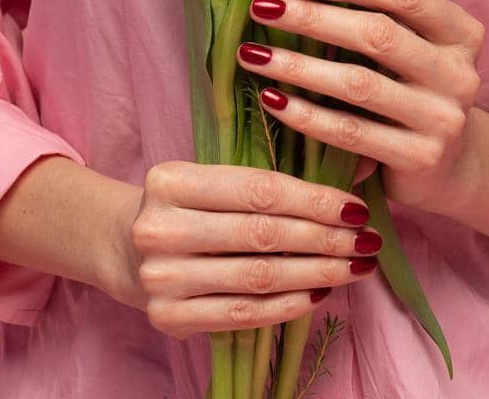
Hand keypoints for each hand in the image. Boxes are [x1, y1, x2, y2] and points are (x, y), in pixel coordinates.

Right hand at [110, 161, 384, 335]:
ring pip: (258, 277)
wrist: (120, 245)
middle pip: (262, 235)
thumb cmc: (185, 204)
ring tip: (355, 267)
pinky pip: (243, 314)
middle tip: (367, 241)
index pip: (259, 190)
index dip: (314, 200)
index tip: (356, 207)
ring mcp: (161, 278)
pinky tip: (320, 293)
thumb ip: (270, 177)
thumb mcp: (211, 177)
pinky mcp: (168, 318)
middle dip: (325, 238)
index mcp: (171, 180)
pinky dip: (288, 305)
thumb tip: (360, 171)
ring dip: (317, 273)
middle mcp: (161, 228)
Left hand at [239, 0, 485, 213]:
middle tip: (263, 7)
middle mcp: (459, 73)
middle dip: (314, 18)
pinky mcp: (419, 159)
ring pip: (358, 84)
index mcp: (461, 32)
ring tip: (253, 53)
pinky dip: (306, 114)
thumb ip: (379, 17)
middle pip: (378, 35)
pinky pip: (349, 132)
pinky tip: (273, 98)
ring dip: (298, 65)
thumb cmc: (416, 90)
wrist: (454, 167)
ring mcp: (443, 119)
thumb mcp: (416, 48)